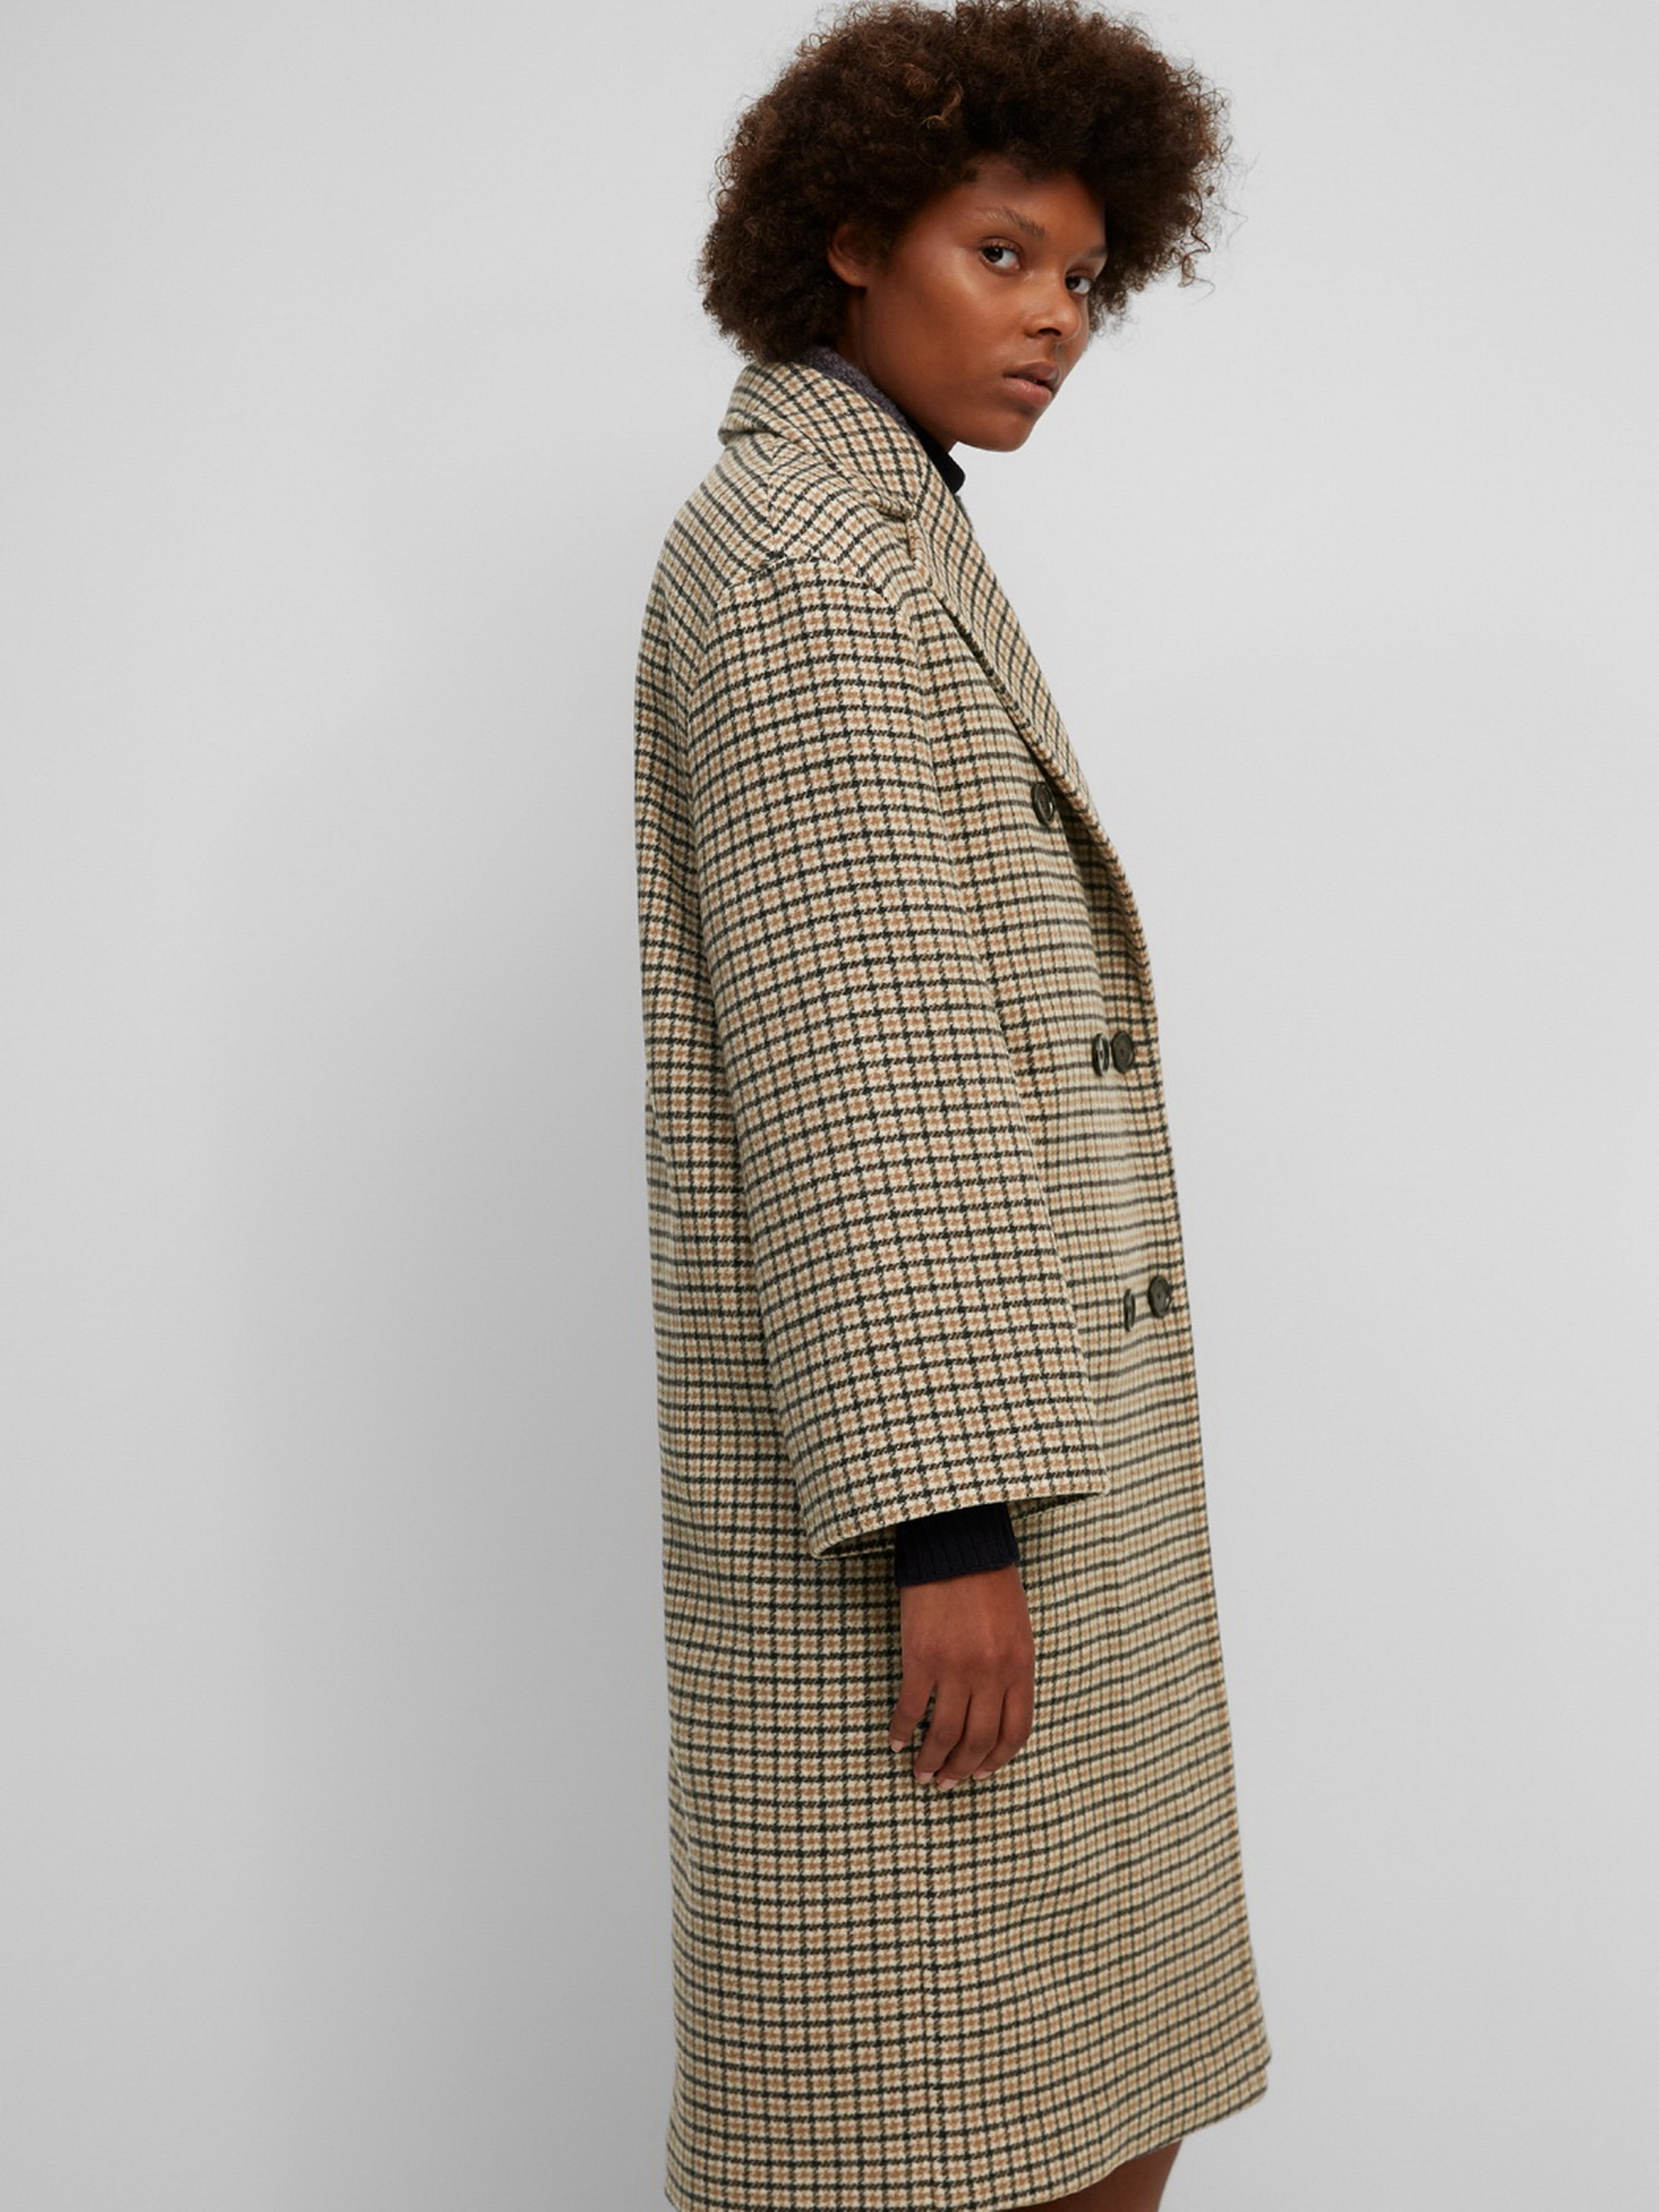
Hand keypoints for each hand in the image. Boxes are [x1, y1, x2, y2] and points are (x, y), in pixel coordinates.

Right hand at [887, 1563, 1034, 1787]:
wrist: (957, 1544)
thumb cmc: (988, 1581)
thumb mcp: (1016, 1628)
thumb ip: (1011, 1670)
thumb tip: (994, 1711)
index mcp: (1020, 1667)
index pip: (1014, 1732)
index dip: (997, 1760)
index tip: (981, 1774)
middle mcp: (992, 1674)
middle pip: (978, 1741)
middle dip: (961, 1769)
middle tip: (945, 1782)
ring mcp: (957, 1669)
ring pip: (944, 1734)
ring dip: (931, 1760)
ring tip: (920, 1772)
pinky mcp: (922, 1658)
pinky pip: (910, 1708)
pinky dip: (901, 1730)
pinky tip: (895, 1740)